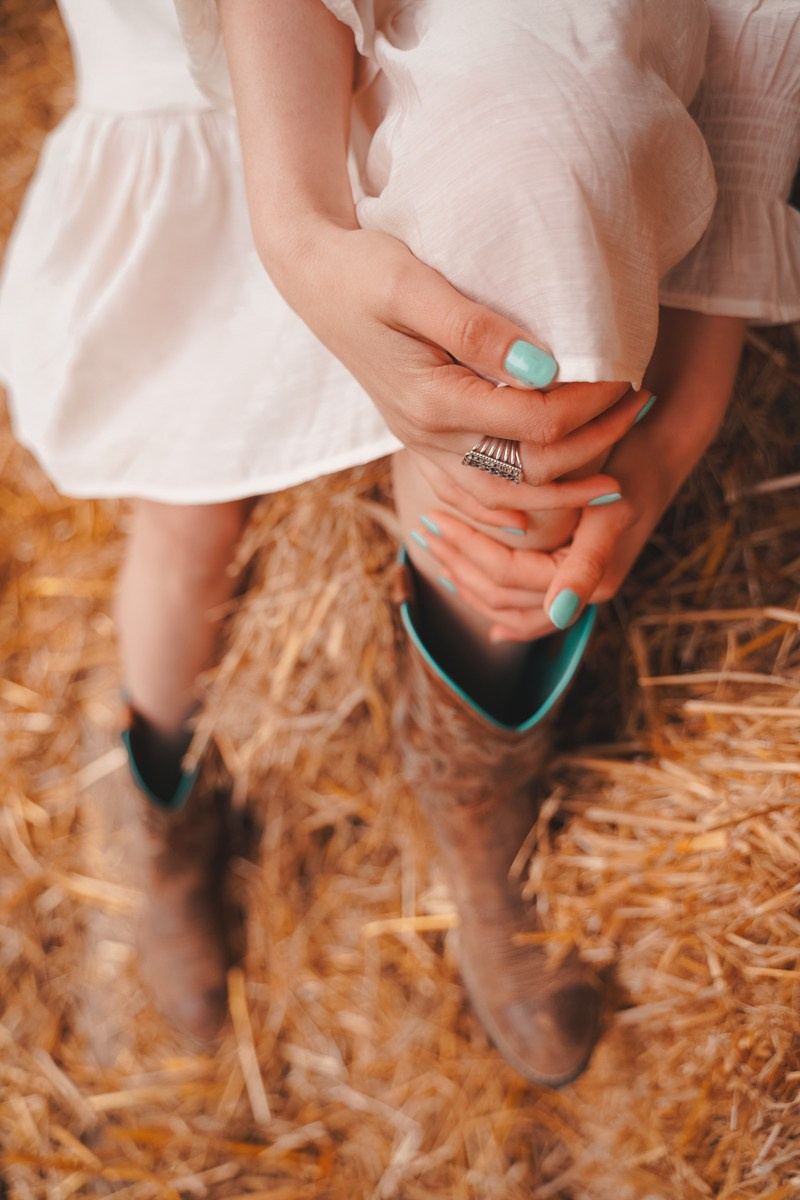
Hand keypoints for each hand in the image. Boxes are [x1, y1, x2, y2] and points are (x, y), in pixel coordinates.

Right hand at [268, 223, 652, 507]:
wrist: (311, 278)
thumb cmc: (362, 270)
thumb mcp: (412, 284)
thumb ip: (475, 328)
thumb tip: (544, 368)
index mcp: (431, 400)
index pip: (534, 423)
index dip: (589, 405)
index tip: (629, 375)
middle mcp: (428, 435)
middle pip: (528, 471)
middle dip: (592, 446)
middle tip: (642, 409)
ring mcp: (423, 443)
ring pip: (504, 496)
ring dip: (564, 488)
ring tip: (615, 476)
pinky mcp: (424, 438)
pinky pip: (477, 492)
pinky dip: (520, 503)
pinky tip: (553, 498)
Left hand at [409, 311, 747, 637]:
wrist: (657, 448)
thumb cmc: (628, 469)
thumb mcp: (607, 512)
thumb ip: (585, 567)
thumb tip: (559, 614)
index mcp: (587, 582)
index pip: (507, 577)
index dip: (466, 551)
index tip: (432, 519)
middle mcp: (580, 595)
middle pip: (501, 596)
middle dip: (458, 565)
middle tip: (423, 530)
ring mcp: (574, 590)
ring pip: (507, 605)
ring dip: (468, 581)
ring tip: (435, 552)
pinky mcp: (569, 578)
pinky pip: (526, 607)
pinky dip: (496, 604)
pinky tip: (481, 612)